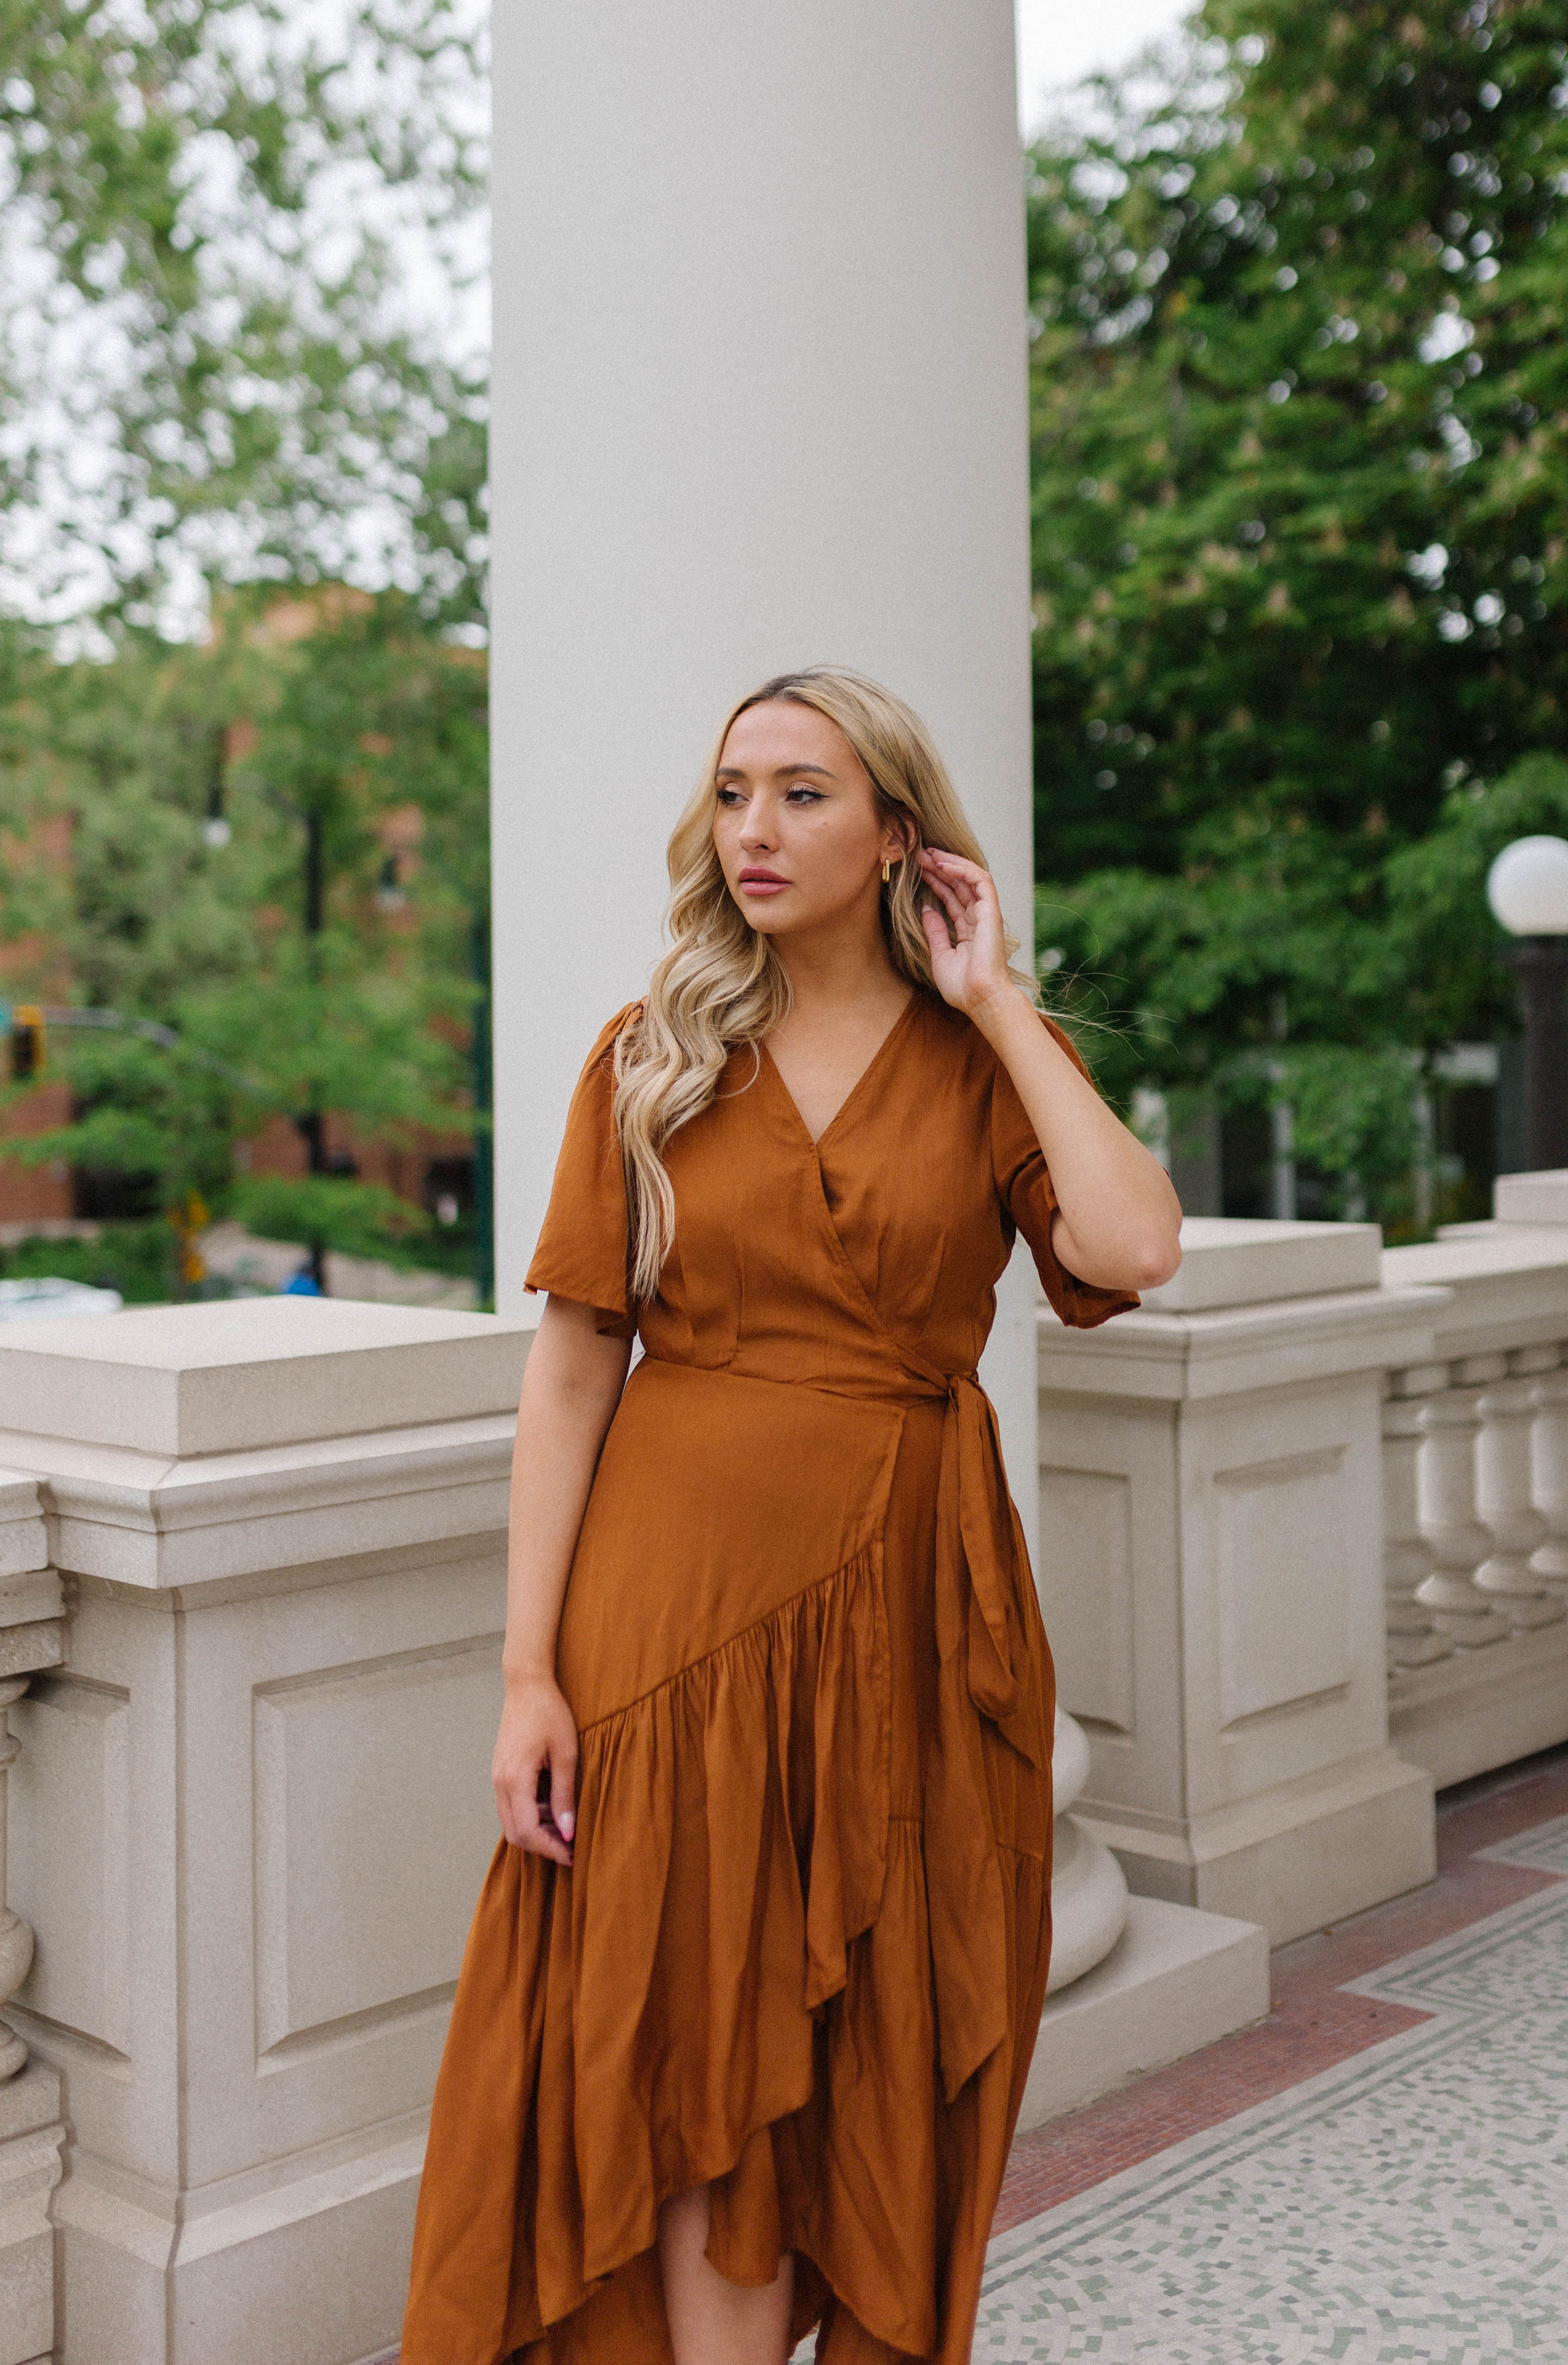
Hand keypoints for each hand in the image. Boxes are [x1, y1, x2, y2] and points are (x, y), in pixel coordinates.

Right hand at [492, 1673, 577, 1864]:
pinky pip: (511, 1807)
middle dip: (542, 1847)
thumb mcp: (566, 1754)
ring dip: (536, 1833)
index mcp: (515, 1778)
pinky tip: (553, 1810)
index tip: (572, 1857)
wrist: (527, 1686)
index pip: (528, 1831)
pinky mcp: (501, 1774)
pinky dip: (530, 1816)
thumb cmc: (549, 1713)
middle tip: (570, 1851)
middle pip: (515, 1833)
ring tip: (566, 1830)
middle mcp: (500, 1783)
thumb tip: (567, 1831)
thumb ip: (565, 1795)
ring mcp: (497, 1778)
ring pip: (511, 1822)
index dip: (550, 1849)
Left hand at [918, 848, 1014, 1019]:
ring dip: (950, 863)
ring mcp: (986, 914)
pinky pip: (980, 882)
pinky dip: (962, 870)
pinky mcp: (991, 911)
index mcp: (969, 931)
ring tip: (929, 853)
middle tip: (919, 853)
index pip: (952, 898)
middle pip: (959, 885)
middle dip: (940, 867)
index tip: (918, 869)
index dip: (936, 882)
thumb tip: (927, 909)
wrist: (980, 998)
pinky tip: (943, 864)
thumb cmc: (962, 986)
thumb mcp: (940, 956)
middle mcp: (979, 919)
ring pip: (970, 878)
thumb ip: (935, 931)